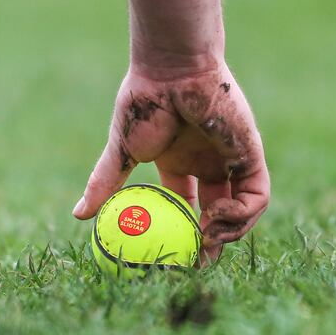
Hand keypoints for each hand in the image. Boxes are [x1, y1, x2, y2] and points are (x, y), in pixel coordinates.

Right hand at [73, 61, 269, 263]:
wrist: (172, 70)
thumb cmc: (144, 102)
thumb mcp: (122, 151)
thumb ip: (104, 183)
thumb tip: (78, 215)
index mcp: (180, 162)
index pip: (187, 205)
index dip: (183, 233)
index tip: (174, 257)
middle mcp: (209, 162)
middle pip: (218, 212)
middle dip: (213, 242)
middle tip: (198, 264)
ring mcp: (231, 159)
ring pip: (243, 209)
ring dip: (228, 232)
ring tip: (204, 238)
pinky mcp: (250, 154)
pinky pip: (257, 195)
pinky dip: (242, 213)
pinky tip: (216, 212)